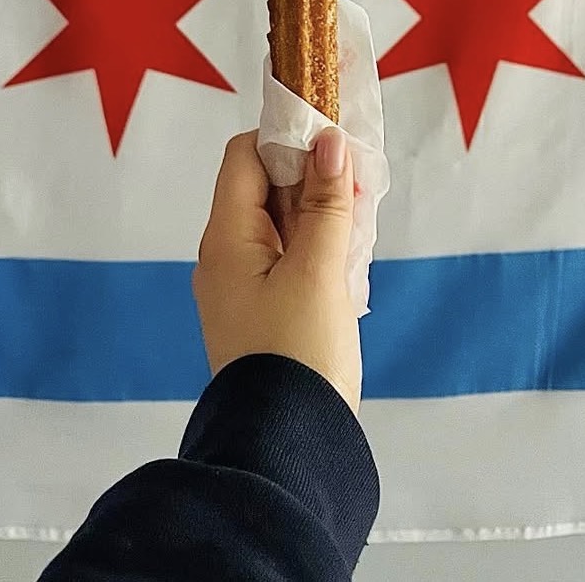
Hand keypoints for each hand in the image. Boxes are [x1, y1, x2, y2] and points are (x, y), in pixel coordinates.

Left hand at [193, 128, 361, 412]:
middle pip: (264, 187)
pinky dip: (318, 247)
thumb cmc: (298, 354)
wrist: (289, 444)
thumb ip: (325, 202)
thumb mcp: (318, 270)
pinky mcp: (265, 311)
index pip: (244, 157)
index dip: (286, 140)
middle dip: (312, 178)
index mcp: (226, 239)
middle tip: (358, 187)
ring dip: (320, 214)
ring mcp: (244, 285)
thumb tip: (328, 141)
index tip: (334, 143)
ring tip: (359, 225)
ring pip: (281, 223)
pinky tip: (349, 259)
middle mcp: (226, 256)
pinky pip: (288, 258)